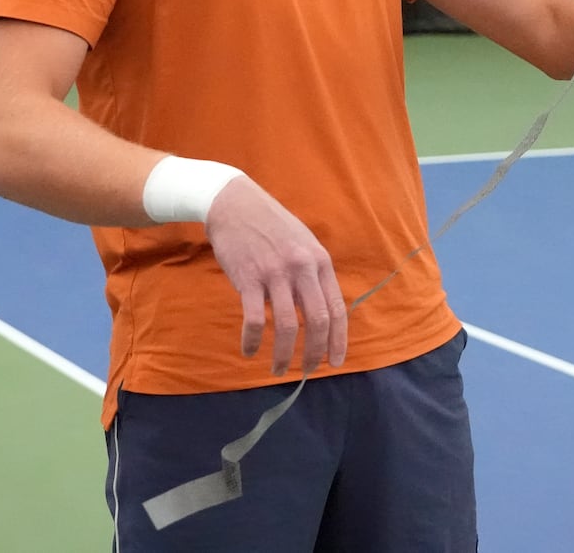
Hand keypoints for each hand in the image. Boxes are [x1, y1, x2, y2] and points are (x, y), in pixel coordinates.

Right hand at [205, 178, 347, 376]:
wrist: (234, 203)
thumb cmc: (271, 226)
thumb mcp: (303, 244)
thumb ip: (313, 275)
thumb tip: (322, 311)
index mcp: (320, 261)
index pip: (337, 309)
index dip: (338, 340)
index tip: (335, 362)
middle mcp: (302, 268)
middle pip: (317, 321)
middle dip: (313, 353)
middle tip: (307, 371)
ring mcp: (275, 273)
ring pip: (286, 326)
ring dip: (282, 355)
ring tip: (277, 369)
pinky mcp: (248, 278)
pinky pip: (254, 319)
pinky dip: (252, 341)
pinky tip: (249, 351)